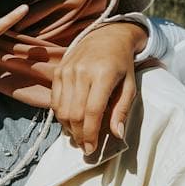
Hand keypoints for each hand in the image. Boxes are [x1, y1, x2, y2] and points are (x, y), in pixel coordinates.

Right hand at [52, 22, 145, 155]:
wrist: (106, 36)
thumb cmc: (121, 64)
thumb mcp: (130, 86)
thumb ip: (122, 110)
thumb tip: (117, 135)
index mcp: (103, 75)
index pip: (92, 111)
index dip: (91, 133)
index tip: (92, 149)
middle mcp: (82, 72)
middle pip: (74, 113)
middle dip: (79, 135)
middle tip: (86, 148)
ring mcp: (67, 71)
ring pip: (62, 109)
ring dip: (69, 128)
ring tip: (78, 137)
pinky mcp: (58, 71)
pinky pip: (55, 101)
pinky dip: (61, 116)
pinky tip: (70, 123)